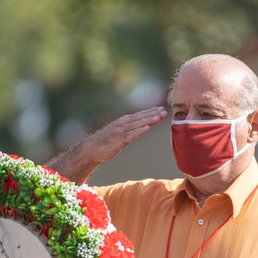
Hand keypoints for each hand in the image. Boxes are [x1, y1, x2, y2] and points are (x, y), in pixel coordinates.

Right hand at [48, 107, 167, 182]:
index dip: (151, 112)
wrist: (92, 148)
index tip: (162, 109)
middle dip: (153, 114)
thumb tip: (143, 126)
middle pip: (141, 118)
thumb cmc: (107, 141)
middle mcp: (123, 124)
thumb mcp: (120, 132)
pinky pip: (130, 135)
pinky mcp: (118, 140)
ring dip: (148, 121)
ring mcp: (121, 131)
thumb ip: (131, 128)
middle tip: (165, 111)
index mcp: (124, 121)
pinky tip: (146, 129)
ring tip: (159, 118)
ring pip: (137, 125)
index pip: (140, 115)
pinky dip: (139, 132)